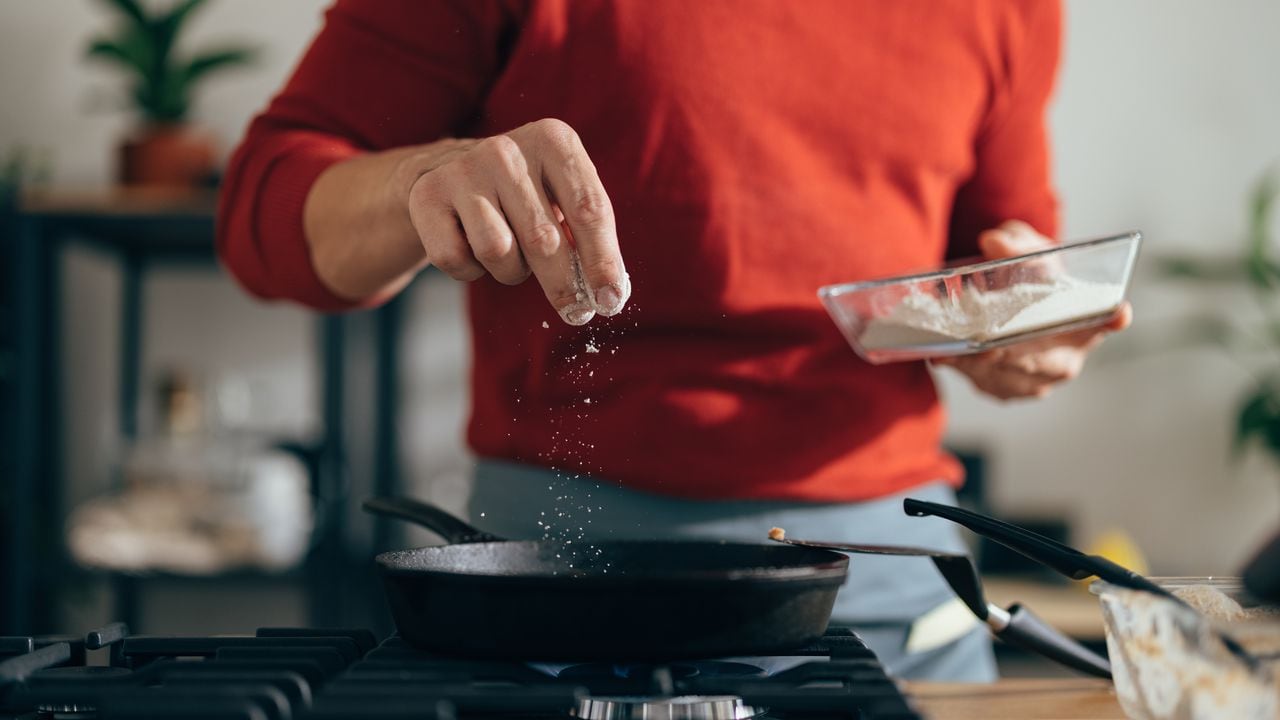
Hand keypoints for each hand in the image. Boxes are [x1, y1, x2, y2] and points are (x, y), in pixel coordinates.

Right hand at [406, 118, 628, 324]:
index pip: (589, 209)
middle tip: (576, 312)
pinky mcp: (427, 195)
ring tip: (510, 254)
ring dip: (511, 271)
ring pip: (499, 253)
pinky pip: (459, 260)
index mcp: (553, 140)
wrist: (447, 171)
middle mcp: (507, 149)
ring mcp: (463, 170)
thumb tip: (608, 292)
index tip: (610, 300)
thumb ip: (588, 237)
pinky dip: (470, 271)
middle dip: (564, 286)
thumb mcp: (562, 198)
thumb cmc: (524, 195)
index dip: (603, 261)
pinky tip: (471, 247)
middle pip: (545, 240)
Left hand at [931, 220, 1130, 400]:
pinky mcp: (1004, 389)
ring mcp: (1036, 381)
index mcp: (1085, 322)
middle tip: (989, 347)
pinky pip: (984, 383)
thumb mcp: (1028, 253)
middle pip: (1043, 361)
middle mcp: (1067, 358)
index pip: (1104, 320)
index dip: (1111, 318)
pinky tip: (944, 355)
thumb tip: (994, 243)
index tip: (1119, 312)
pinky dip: (963, 369)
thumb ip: (1017, 244)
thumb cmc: (1030, 278)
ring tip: (957, 350)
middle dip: (1014, 355)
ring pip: (1008, 377)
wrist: (1011, 307)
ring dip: (980, 365)